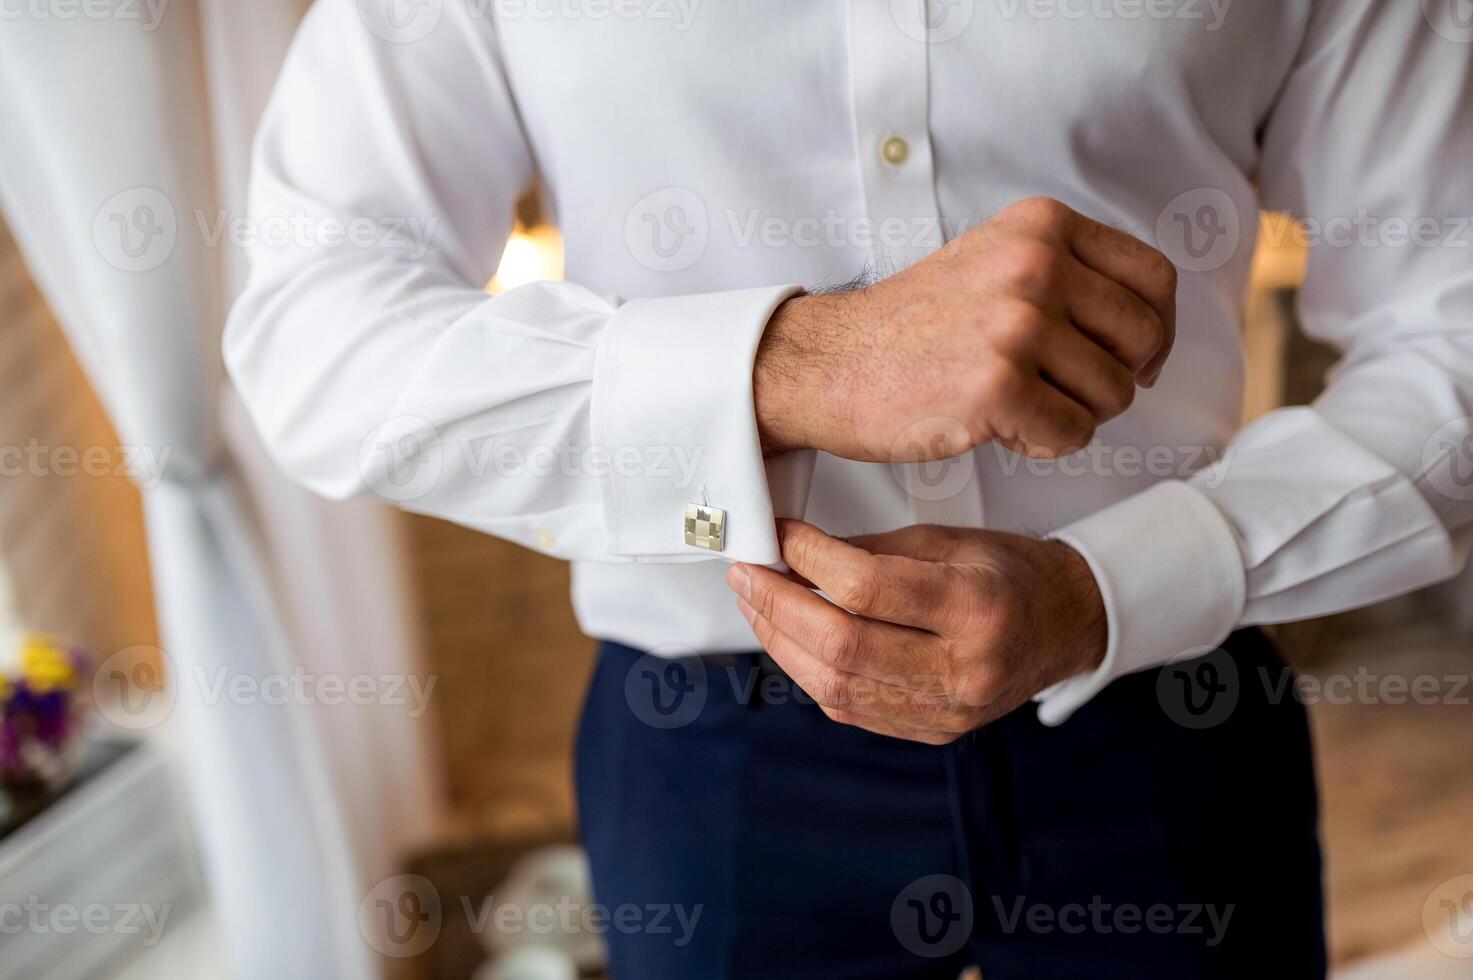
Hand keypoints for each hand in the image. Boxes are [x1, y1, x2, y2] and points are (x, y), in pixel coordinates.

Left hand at [724, 520, 1107, 743]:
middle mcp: (964, 669)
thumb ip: (874, 550)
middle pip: (843, 646)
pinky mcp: (931, 731)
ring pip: (836, 686)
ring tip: (756, 606)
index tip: (778, 536)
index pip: (868, 587)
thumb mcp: (951, 541)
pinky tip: (790, 641)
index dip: (809, 558)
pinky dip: (809, 673)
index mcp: (976, 607)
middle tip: (746, 574)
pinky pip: (851, 709)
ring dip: (782, 643)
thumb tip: (797, 552)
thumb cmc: (1010, 574)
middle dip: (778, 607)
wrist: (1065, 627)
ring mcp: (947, 711)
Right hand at [754, 197, 1176, 460]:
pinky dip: (1042, 444)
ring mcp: (1017, 325)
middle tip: (1063, 391)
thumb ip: (1068, 273)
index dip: (1154, 329)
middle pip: (1143, 340)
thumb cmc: (912, 326)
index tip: (1131, 358)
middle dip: (1113, 378)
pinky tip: (999, 428)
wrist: (829, 363)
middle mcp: (1034, 265)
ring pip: (1113, 394)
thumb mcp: (994, 261)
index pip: (1155, 278)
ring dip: (1073, 414)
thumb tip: (1153, 329)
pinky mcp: (998, 386)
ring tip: (1016, 404)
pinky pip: (1073, 434)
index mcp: (1040, 226)